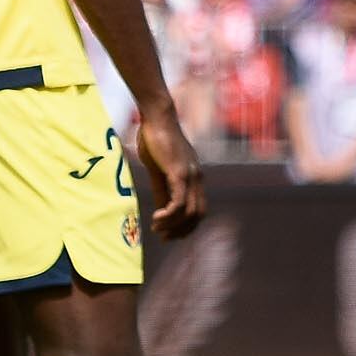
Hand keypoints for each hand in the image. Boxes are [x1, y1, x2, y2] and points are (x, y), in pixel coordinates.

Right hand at [131, 101, 208, 238]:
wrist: (157, 118)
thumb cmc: (155, 140)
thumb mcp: (159, 170)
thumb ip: (162, 190)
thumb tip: (162, 211)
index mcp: (194, 178)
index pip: (199, 209)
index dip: (186, 226)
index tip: (169, 235)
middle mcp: (197, 178)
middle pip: (198, 214)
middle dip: (181, 230)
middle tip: (163, 237)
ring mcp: (191, 175)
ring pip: (190, 211)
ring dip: (173, 225)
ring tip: (157, 228)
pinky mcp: (180, 172)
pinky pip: (180, 201)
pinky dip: (170, 214)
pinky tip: (157, 218)